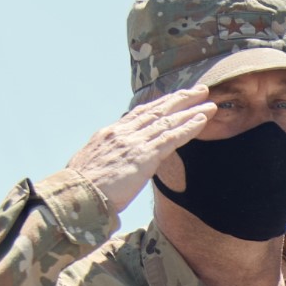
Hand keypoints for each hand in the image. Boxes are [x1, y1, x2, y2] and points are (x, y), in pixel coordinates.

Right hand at [64, 86, 217, 213]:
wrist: (76, 195)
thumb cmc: (81, 189)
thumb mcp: (91, 165)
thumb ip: (106, 159)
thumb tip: (111, 163)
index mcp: (109, 134)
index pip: (138, 114)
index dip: (159, 104)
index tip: (174, 98)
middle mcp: (123, 132)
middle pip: (156, 109)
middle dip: (179, 98)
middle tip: (199, 90)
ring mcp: (134, 142)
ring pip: (167, 120)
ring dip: (191, 110)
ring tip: (208, 102)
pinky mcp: (144, 156)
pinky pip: (171, 137)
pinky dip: (188, 127)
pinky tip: (202, 120)